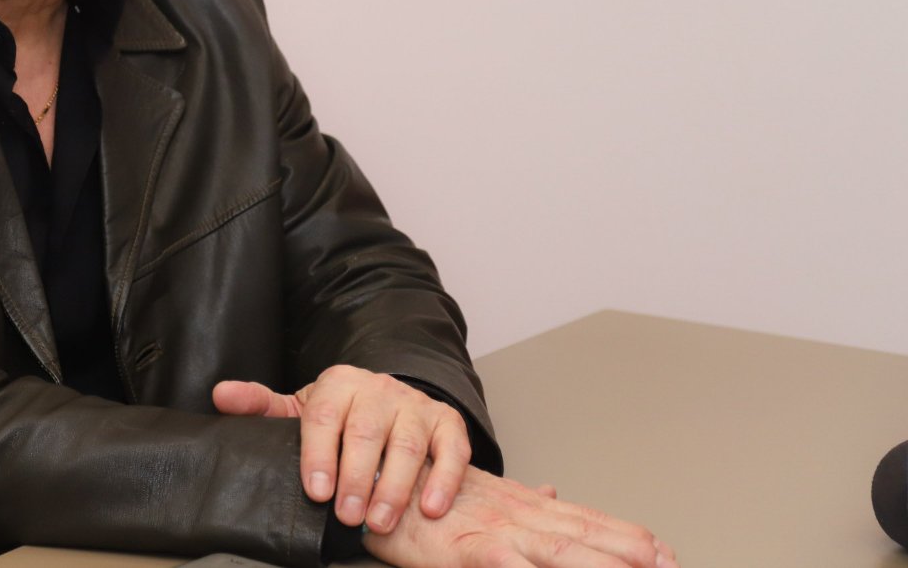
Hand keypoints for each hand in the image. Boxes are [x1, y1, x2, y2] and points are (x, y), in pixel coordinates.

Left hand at [211, 366, 469, 533]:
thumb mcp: (298, 410)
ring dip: (395, 486)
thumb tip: (221, 395)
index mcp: (338, 383)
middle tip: (347, 517)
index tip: (316, 492)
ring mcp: (414, 405)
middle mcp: (378, 388)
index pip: (324, 417)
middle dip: (357, 478)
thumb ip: (261, 406)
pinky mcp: (447, 422)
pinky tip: (429, 507)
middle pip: (366, 432)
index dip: (319, 455)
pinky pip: (452, 449)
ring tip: (380, 521)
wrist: (387, 403)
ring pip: (408, 444)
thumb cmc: (337, 417)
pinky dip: (443, 478)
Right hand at [363, 466, 679, 567]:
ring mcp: (495, 532)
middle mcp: (517, 516)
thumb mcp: (481, 492)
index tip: (666, 551)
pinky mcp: (466, 551)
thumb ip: (524, 498)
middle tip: (671, 564)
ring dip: (599, 563)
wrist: (375, 486)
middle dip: (631, 553)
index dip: (628, 536)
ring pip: (560, 551)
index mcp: (523, 506)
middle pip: (585, 536)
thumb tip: (555, 491)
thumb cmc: (425, 496)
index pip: (587, 520)